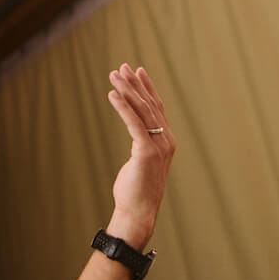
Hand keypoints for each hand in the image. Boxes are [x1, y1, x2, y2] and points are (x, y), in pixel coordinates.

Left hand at [104, 64, 174, 249]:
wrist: (139, 212)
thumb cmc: (136, 191)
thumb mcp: (141, 163)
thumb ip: (142, 147)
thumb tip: (137, 139)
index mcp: (166, 142)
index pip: (157, 108)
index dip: (147, 88)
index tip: (138, 71)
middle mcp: (166, 141)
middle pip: (150, 105)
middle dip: (135, 84)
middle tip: (122, 67)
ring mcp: (159, 146)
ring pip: (142, 111)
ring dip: (127, 91)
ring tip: (113, 75)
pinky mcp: (146, 152)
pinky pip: (133, 123)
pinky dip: (122, 107)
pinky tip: (112, 94)